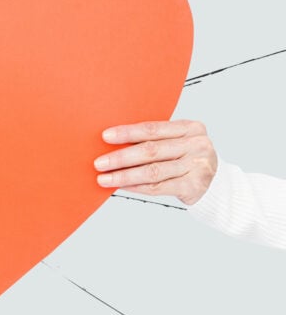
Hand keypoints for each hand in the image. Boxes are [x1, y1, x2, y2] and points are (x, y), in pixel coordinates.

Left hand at [94, 120, 217, 204]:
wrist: (214, 183)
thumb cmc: (185, 158)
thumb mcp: (176, 142)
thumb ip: (154, 140)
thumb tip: (113, 143)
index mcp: (190, 127)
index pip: (153, 129)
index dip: (127, 133)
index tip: (105, 136)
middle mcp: (197, 145)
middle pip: (151, 151)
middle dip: (121, 157)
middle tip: (100, 163)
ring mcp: (198, 166)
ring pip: (152, 171)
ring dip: (124, 176)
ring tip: (105, 178)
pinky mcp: (194, 186)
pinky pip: (158, 187)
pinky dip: (136, 187)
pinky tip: (121, 186)